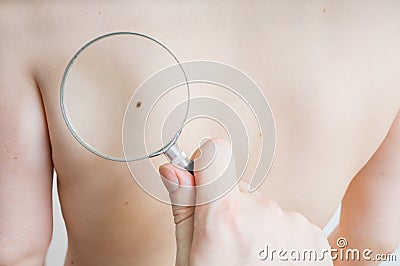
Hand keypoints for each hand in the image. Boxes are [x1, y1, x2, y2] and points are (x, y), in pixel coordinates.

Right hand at [159, 139, 332, 264]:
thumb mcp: (191, 256)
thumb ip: (183, 207)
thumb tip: (173, 170)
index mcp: (225, 217)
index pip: (216, 153)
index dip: (205, 164)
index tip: (204, 180)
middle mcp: (263, 214)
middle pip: (239, 189)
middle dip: (229, 208)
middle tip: (228, 244)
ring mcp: (293, 224)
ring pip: (263, 207)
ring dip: (256, 225)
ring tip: (252, 259)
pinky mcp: (313, 235)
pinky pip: (286, 220)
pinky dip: (278, 237)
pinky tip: (270, 261)